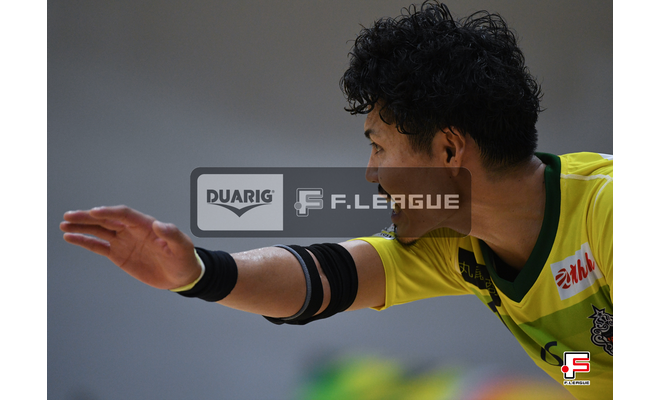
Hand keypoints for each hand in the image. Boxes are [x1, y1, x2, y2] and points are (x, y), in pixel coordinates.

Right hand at [60, 205, 200, 289]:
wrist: (181, 276)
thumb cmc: (184, 259)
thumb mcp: (183, 247)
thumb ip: (172, 235)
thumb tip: (159, 224)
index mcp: (146, 225)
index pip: (124, 215)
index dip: (110, 213)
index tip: (94, 212)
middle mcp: (132, 230)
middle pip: (107, 220)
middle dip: (88, 217)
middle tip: (70, 216)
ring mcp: (124, 241)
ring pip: (99, 231)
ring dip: (82, 226)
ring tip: (64, 224)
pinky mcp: (118, 254)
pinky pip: (98, 246)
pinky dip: (84, 241)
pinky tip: (70, 237)